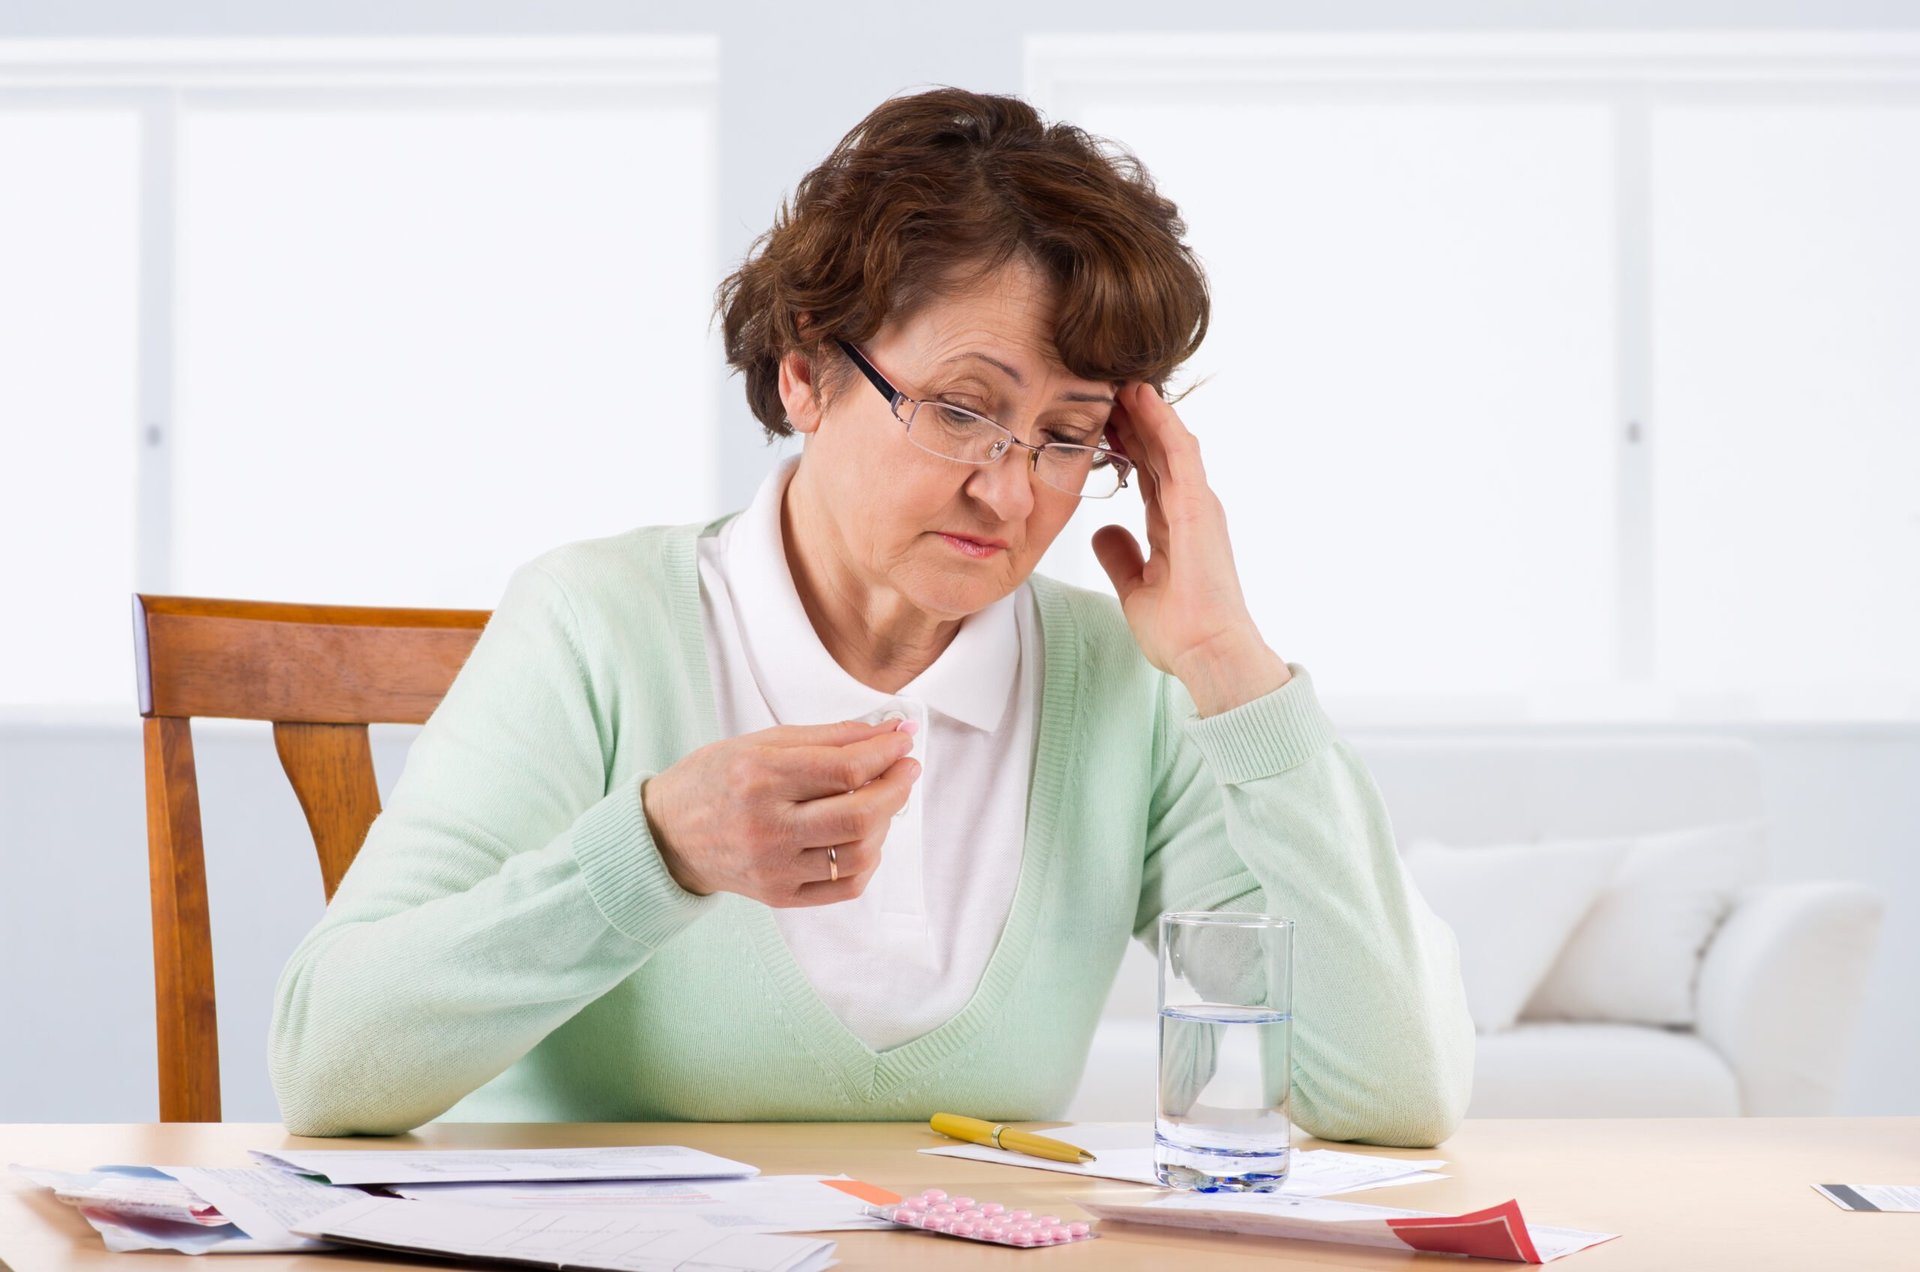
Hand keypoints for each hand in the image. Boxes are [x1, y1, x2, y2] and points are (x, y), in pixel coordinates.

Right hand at [640, 719, 919, 906]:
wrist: (668, 834)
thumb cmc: (717, 779)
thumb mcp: (764, 743)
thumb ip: (831, 737)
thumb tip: (890, 730)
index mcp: (760, 777)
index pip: (846, 770)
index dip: (886, 754)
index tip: (903, 743)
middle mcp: (767, 826)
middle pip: (860, 815)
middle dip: (897, 789)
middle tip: (905, 770)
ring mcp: (774, 867)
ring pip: (860, 853)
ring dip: (886, 823)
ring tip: (880, 802)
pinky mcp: (780, 895)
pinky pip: (846, 886)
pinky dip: (868, 860)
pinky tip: (862, 837)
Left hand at [1092, 381, 1290, 716]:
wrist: (1208, 653)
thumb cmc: (1182, 631)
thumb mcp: (1136, 589)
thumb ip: (1121, 557)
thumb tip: (1104, 534)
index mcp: (1176, 525)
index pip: (1146, 471)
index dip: (1125, 442)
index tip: (1098, 417)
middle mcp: (1190, 508)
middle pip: (1156, 450)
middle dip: (1131, 417)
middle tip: (1103, 384)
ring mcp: (1197, 505)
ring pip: (1168, 443)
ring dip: (1146, 410)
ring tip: (1119, 378)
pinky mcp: (1200, 508)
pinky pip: (1181, 455)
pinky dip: (1162, 425)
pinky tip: (1143, 400)